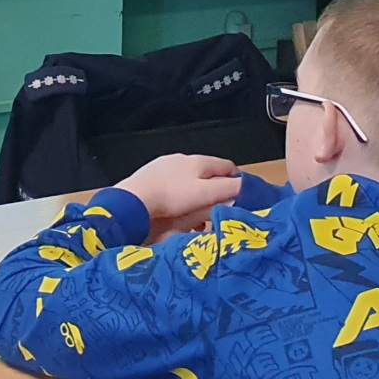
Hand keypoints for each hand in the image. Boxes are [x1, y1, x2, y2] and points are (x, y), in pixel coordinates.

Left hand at [115, 154, 241, 241]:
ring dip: (198, 198)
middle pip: (208, 174)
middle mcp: (183, 159)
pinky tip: (177, 214)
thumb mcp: (205, 194)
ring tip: (198, 219)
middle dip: (216, 191)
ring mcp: (165, 166)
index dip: (238, 180)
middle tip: (219, 210)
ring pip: (190, 182)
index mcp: (199, 161)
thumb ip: (227, 190)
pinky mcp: (152, 177)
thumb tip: (245, 188)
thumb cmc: (171, 196)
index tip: (241, 197)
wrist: (134, 199)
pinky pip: (173, 187)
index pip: (227, 166)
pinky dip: (181, 199)